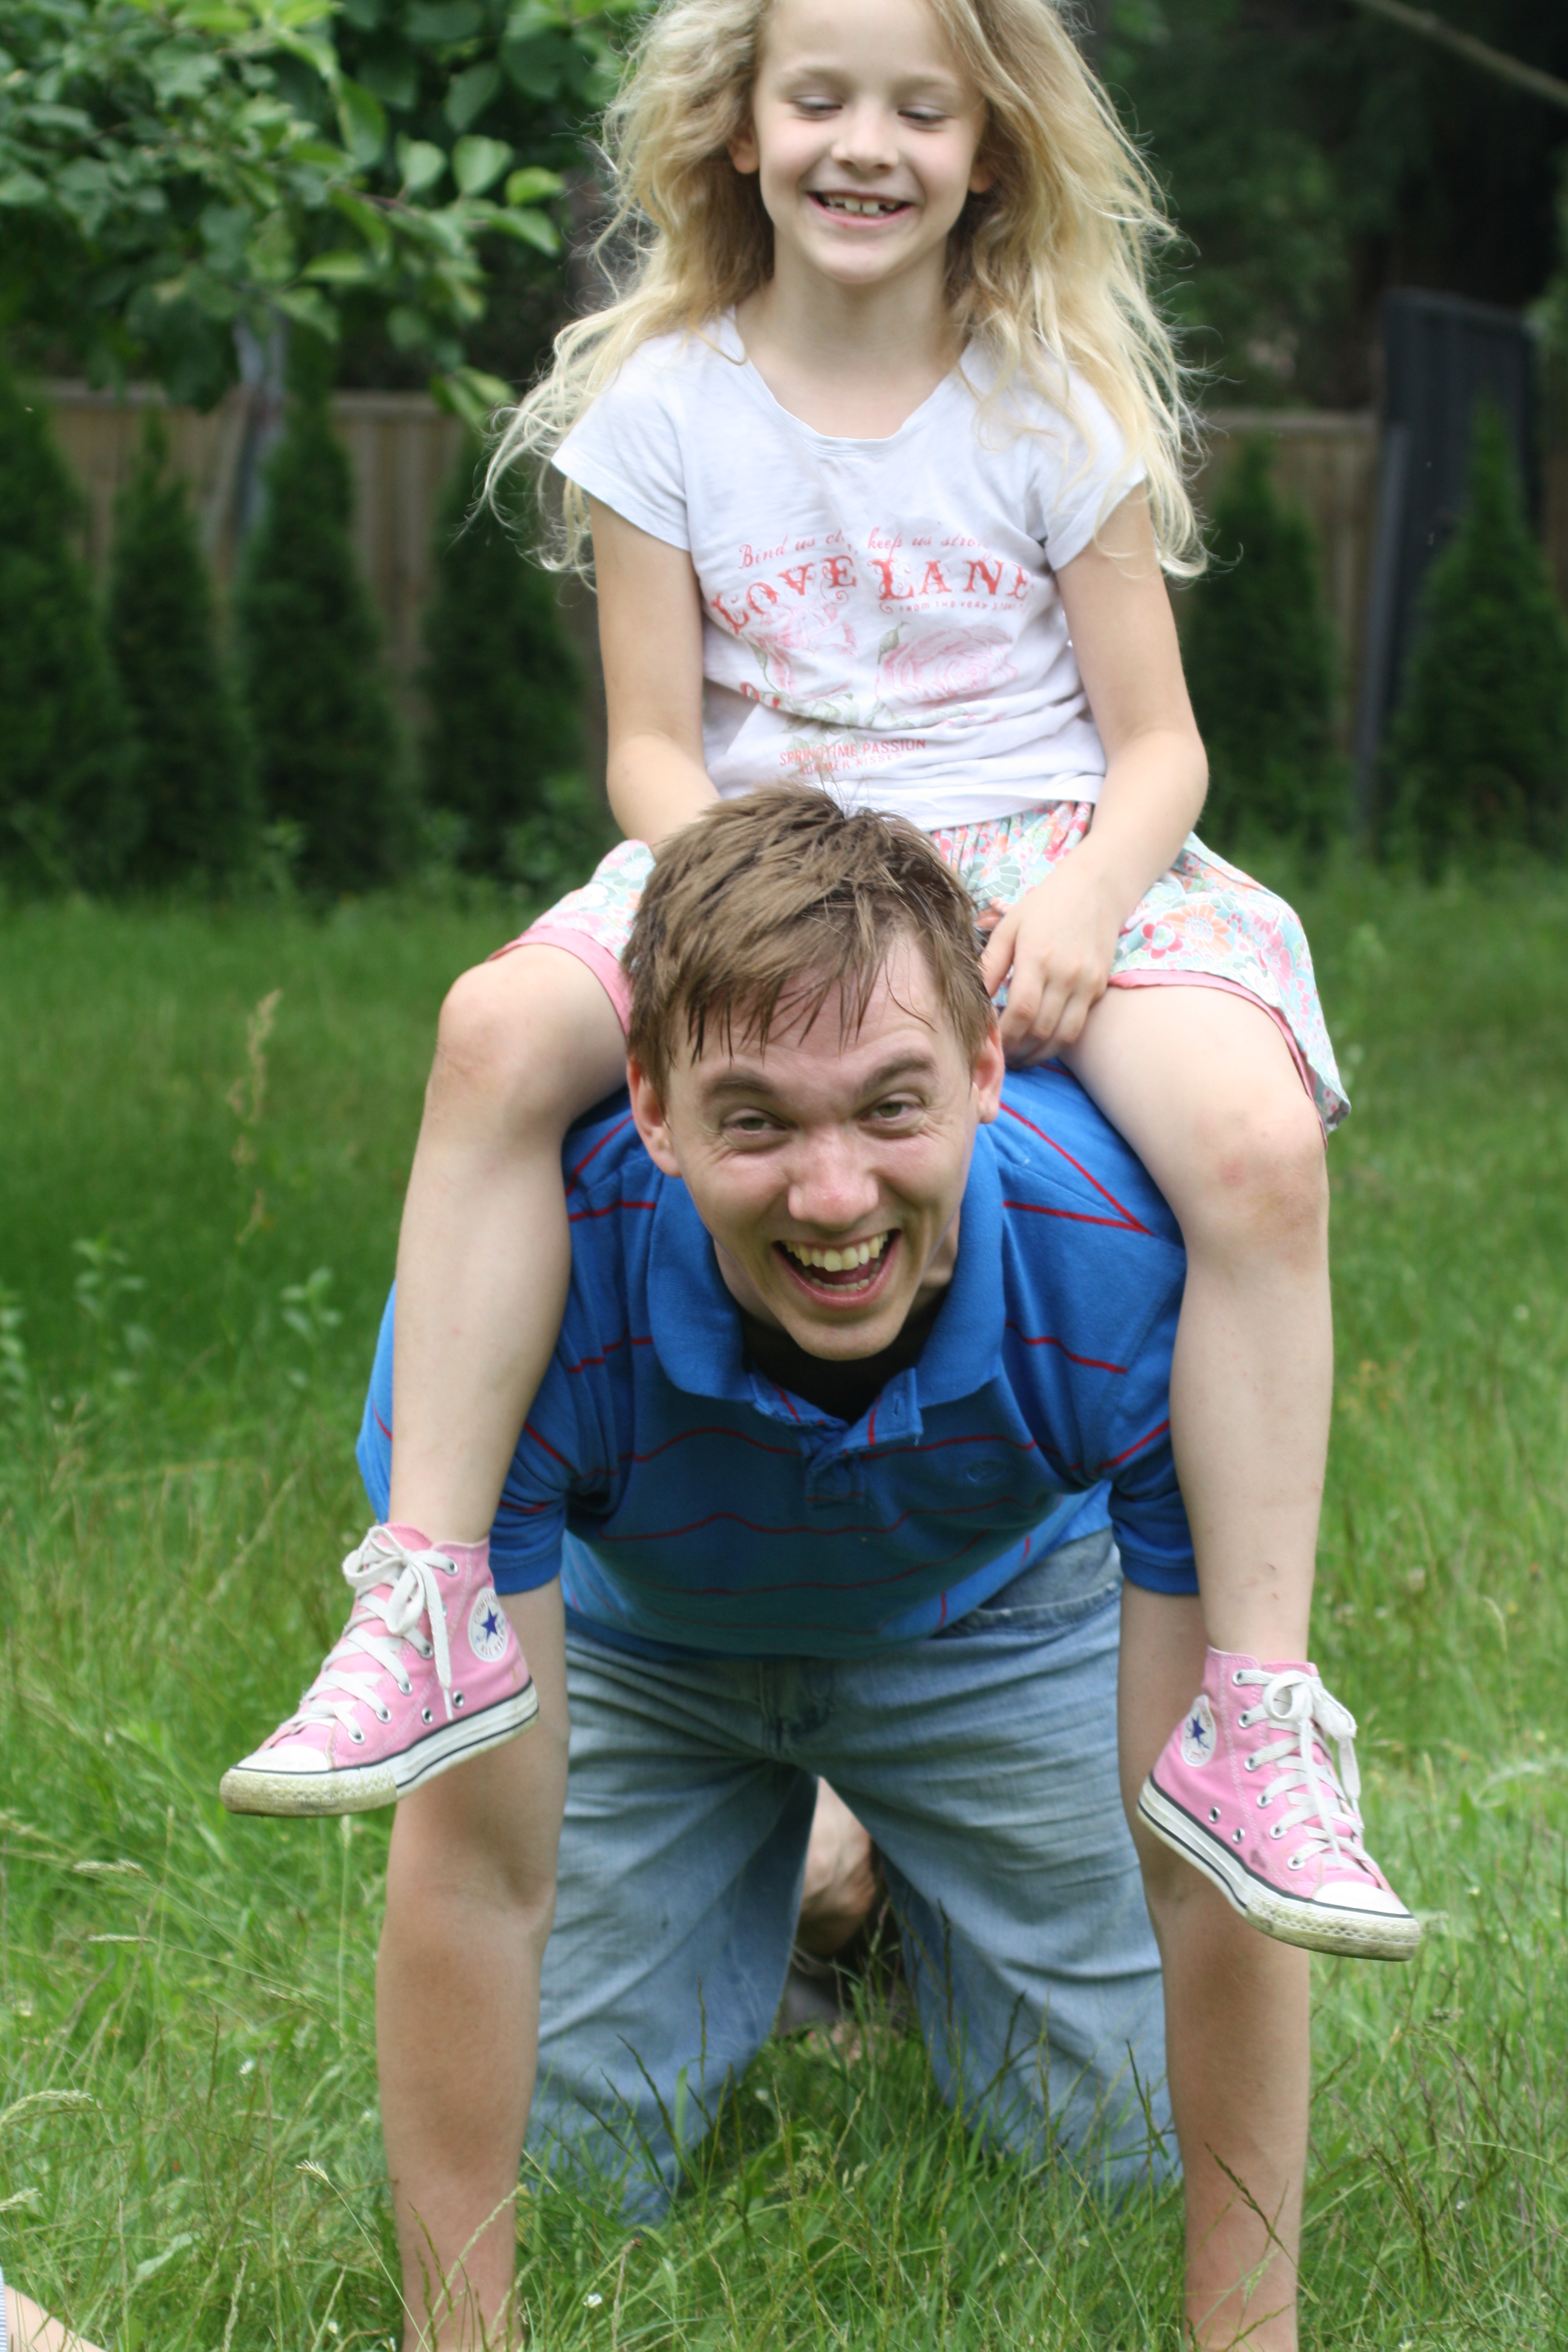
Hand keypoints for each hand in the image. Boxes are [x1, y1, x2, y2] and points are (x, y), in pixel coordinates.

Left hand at [978, 859, 1124, 1064]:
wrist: (1095, 889)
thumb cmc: (1044, 906)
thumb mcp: (1009, 927)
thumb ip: (990, 965)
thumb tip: (972, 1001)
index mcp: (1038, 958)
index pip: (1021, 1011)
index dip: (1005, 1036)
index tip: (990, 1043)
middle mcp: (1066, 975)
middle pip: (1041, 1030)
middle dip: (1018, 1050)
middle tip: (1001, 1056)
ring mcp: (1087, 983)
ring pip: (1063, 1036)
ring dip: (1040, 1054)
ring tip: (1020, 1057)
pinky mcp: (1099, 987)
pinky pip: (1078, 1025)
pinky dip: (1058, 1040)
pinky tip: (1041, 1039)